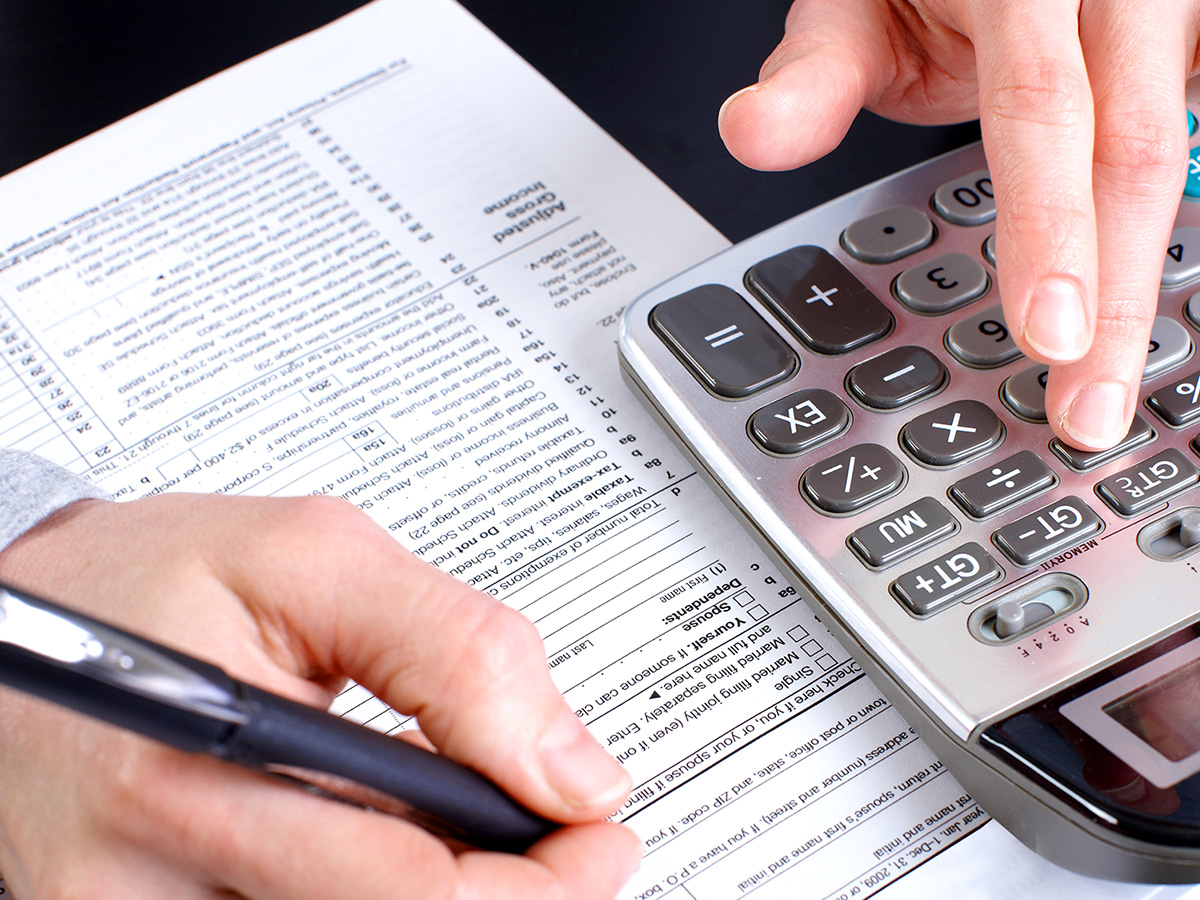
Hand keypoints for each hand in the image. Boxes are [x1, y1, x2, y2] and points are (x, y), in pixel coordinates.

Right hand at [0, 494, 636, 898]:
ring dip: (440, 890)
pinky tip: (382, 841)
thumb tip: (568, 768)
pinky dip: (374, 890)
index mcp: (195, 774)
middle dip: (511, 894)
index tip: (599, 837)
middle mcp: (147, 889)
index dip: (541, 882)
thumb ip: (455, 650)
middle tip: (562, 841)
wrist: (16, 633)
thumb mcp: (312, 559)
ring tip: (460, 819)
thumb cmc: (142, 583)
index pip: (413, 891)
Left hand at [720, 0, 1198, 449]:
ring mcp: (1166, 14)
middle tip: (1087, 412)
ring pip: (1183, 154)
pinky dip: (1168, 232)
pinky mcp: (1182, 51)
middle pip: (1137, 154)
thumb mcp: (849, 13)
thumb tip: (751, 134)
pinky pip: (1196, 139)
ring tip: (1114, 381)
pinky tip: (1142, 308)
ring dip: (1148, 276)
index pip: (1043, 111)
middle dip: (1117, 297)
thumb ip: (810, 78)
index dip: (1050, 228)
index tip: (1049, 336)